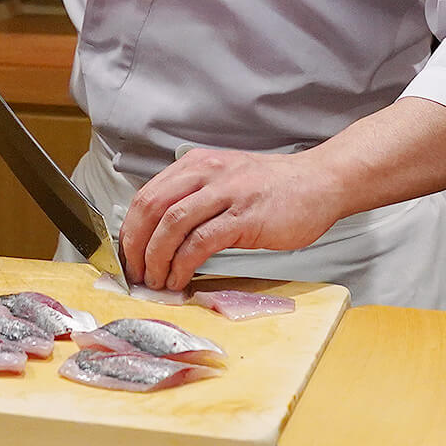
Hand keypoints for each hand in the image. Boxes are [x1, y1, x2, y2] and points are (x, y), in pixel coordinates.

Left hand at [122, 147, 342, 290]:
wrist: (319, 182)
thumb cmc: (274, 188)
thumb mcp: (226, 180)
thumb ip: (196, 197)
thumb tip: (161, 233)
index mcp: (197, 164)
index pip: (147, 194)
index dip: (130, 228)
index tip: (126, 255)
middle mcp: (207, 172)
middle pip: (152, 208)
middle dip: (135, 245)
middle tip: (134, 273)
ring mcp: (226, 193)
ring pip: (172, 224)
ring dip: (156, 258)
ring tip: (154, 281)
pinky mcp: (244, 217)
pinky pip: (201, 242)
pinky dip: (182, 263)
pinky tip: (180, 278)